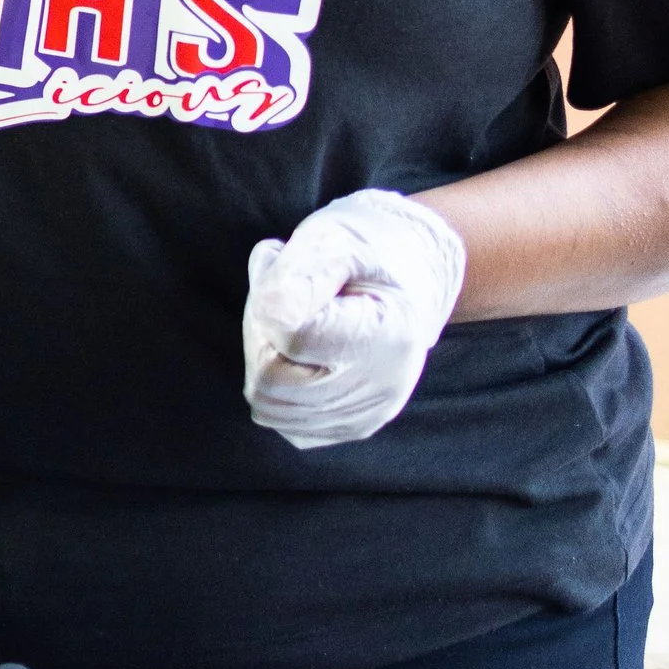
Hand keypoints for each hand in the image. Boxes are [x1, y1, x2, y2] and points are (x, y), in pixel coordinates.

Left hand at [242, 189, 466, 449]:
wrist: (408, 278)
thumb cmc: (364, 252)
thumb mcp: (333, 240)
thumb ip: (297, 275)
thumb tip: (268, 315)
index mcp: (386, 335)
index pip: (287, 338)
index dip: (268, 302)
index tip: (288, 273)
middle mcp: (382, 387)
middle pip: (268, 380)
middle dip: (260, 335)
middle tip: (284, 298)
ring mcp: (368, 414)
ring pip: (268, 406)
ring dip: (265, 360)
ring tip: (295, 324)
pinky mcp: (351, 428)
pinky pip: (283, 422)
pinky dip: (278, 390)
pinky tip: (301, 355)